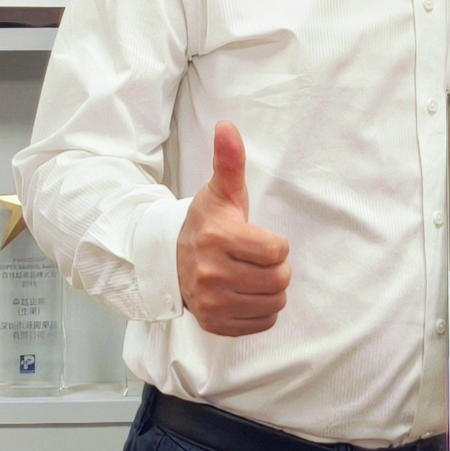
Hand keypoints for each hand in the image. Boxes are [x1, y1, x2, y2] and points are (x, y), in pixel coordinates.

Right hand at [176, 122, 290, 335]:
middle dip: (276, 268)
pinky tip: (245, 294)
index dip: (276, 244)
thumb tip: (226, 126)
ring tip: (252, 275)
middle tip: (258, 259)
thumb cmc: (206, 222)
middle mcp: (211, 274)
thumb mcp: (220, 191)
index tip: (257, 238)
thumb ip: (229, 160)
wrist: (170, 260)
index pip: (278, 252)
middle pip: (279, 280)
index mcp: (217, 238)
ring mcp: (211, 303)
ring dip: (271, 290)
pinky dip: (261, 310)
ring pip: (274, 303)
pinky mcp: (214, 324)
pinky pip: (262, 323)